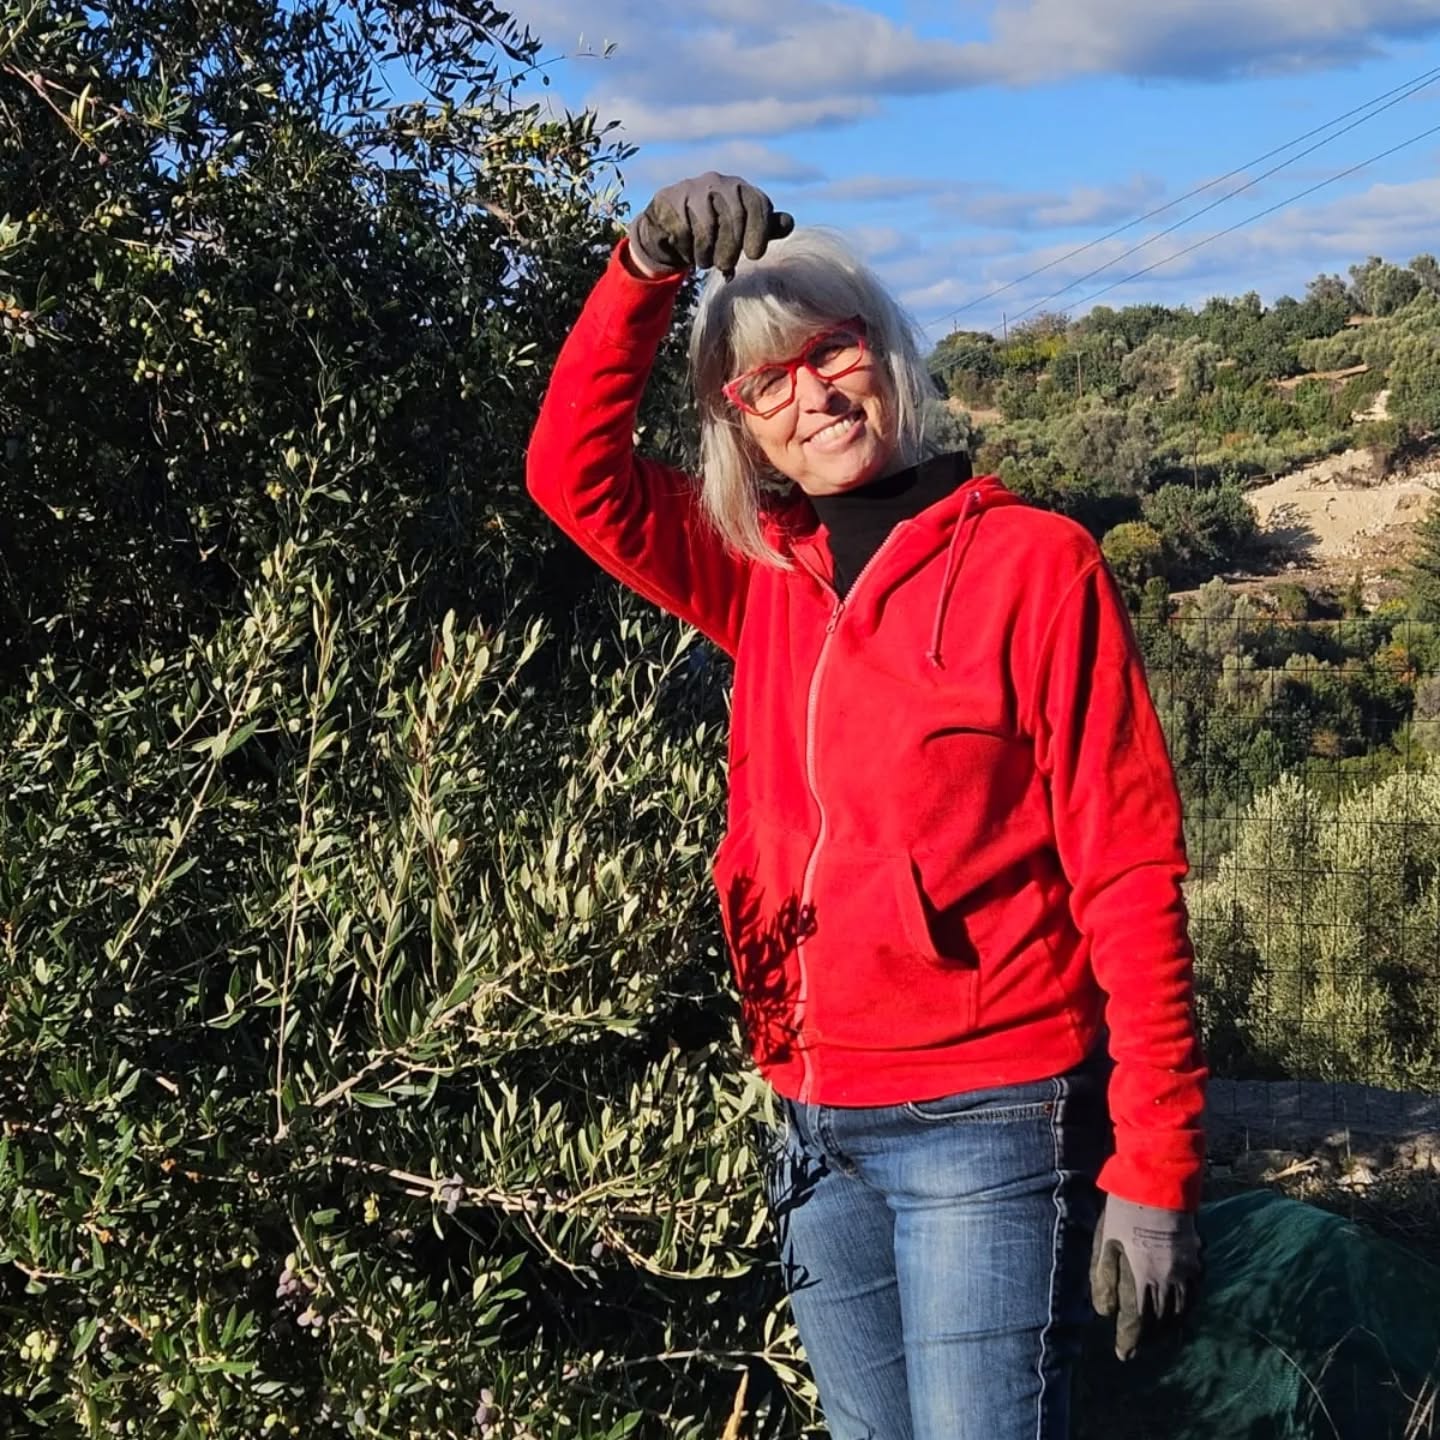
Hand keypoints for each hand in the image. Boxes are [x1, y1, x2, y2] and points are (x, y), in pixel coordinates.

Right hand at [627, 173, 793, 277]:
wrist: (672, 226)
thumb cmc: (715, 231)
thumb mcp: (744, 231)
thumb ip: (766, 229)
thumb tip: (788, 223)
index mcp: (741, 189)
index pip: (757, 205)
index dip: (759, 232)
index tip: (754, 255)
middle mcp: (719, 182)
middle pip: (733, 217)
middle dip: (731, 249)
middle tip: (726, 267)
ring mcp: (693, 189)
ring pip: (707, 227)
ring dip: (707, 254)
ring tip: (706, 261)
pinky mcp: (670, 200)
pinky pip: (683, 232)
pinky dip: (687, 249)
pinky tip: (687, 251)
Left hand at [1089, 1196, 1201, 1359]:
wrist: (1159, 1182)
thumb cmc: (1124, 1209)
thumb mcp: (1106, 1241)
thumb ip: (1104, 1278)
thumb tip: (1104, 1311)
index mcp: (1142, 1276)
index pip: (1137, 1322)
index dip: (1130, 1341)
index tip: (1124, 1355)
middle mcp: (1168, 1280)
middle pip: (1160, 1321)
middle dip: (1149, 1338)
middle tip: (1139, 1346)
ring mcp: (1187, 1271)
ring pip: (1180, 1311)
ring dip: (1167, 1327)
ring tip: (1157, 1334)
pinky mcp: (1197, 1260)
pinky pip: (1193, 1295)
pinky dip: (1183, 1308)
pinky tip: (1176, 1310)